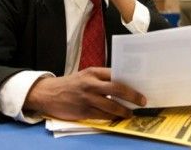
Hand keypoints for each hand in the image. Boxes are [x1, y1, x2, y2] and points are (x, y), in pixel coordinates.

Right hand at [23, 67, 145, 120]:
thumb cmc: (70, 84)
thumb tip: (122, 85)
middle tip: (142, 101)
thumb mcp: (85, 76)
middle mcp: (91, 84)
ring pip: (112, 105)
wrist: (48, 94)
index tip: (141, 85)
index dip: (129, 81)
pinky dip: (112, 118)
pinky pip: (103, 116)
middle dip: (133, 96)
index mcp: (92, 72)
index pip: (116, 74)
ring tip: (130, 113)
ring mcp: (87, 98)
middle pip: (117, 88)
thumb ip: (101, 78)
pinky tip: (117, 118)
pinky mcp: (83, 111)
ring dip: (124, 110)